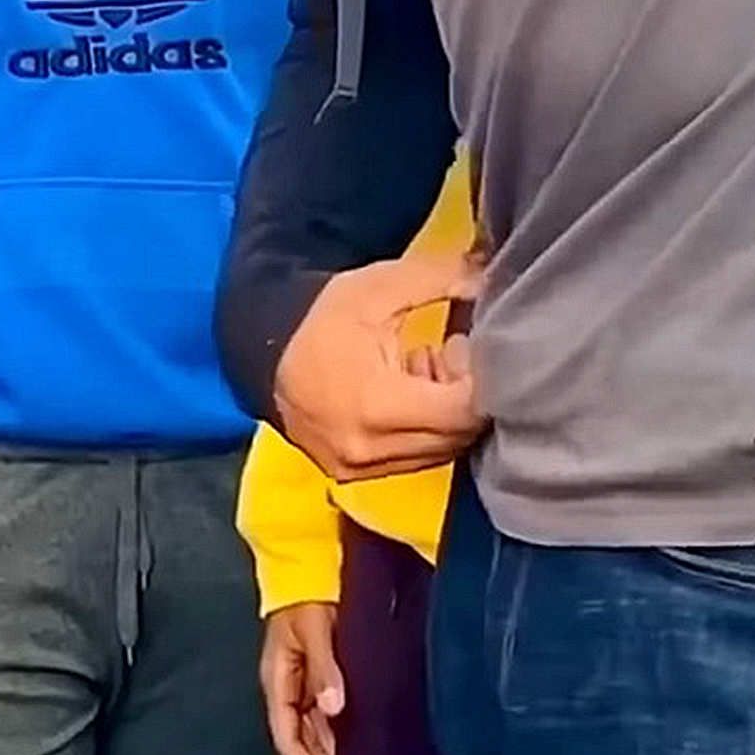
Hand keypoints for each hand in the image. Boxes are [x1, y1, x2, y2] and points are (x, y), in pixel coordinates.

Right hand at [261, 603, 345, 754]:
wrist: (309, 564)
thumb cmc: (306, 595)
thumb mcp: (314, 630)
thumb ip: (324, 668)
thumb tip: (333, 706)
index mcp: (277, 681)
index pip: (288, 739)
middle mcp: (288, 688)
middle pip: (302, 743)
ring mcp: (303, 684)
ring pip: (315, 733)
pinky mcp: (320, 676)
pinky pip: (326, 717)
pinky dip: (339, 737)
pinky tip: (357, 749)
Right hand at [272, 248, 487, 480]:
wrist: (262, 355)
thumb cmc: (322, 320)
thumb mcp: (379, 287)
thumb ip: (443, 279)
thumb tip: (492, 277)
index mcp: (376, 406)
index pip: (463, 410)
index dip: (482, 378)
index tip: (470, 346)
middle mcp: (369, 450)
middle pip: (458, 435)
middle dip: (467, 394)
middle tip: (452, 352)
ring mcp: (361, 470)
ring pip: (441, 451)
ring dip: (447, 414)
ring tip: (426, 369)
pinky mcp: (357, 477)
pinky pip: (416, 459)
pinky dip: (425, 429)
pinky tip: (409, 392)